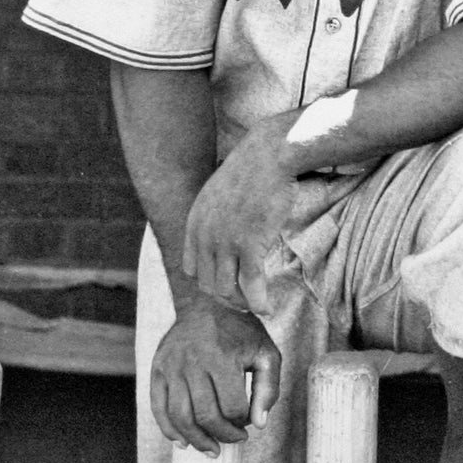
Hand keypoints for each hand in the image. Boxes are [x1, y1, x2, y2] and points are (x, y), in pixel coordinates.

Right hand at [150, 292, 281, 455]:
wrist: (207, 303)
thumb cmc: (241, 331)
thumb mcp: (265, 352)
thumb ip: (268, 388)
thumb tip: (259, 424)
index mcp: (224, 357)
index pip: (233, 407)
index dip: (243, 423)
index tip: (247, 424)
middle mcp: (194, 362)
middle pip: (206, 415)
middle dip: (222, 435)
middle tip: (233, 439)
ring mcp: (172, 366)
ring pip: (180, 417)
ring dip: (196, 440)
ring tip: (211, 448)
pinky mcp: (158, 370)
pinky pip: (159, 408)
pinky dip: (170, 430)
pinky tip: (183, 442)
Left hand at [183, 114, 297, 315]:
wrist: (270, 154)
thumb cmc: (252, 169)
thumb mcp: (219, 192)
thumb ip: (214, 215)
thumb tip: (224, 227)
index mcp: (195, 224)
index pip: (193, 269)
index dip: (210, 280)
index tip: (229, 283)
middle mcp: (204, 237)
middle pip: (207, 284)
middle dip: (226, 297)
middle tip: (244, 301)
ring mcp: (226, 242)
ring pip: (226, 290)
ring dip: (241, 304)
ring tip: (256, 305)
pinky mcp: (250, 244)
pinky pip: (251, 285)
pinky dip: (258, 302)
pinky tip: (266, 308)